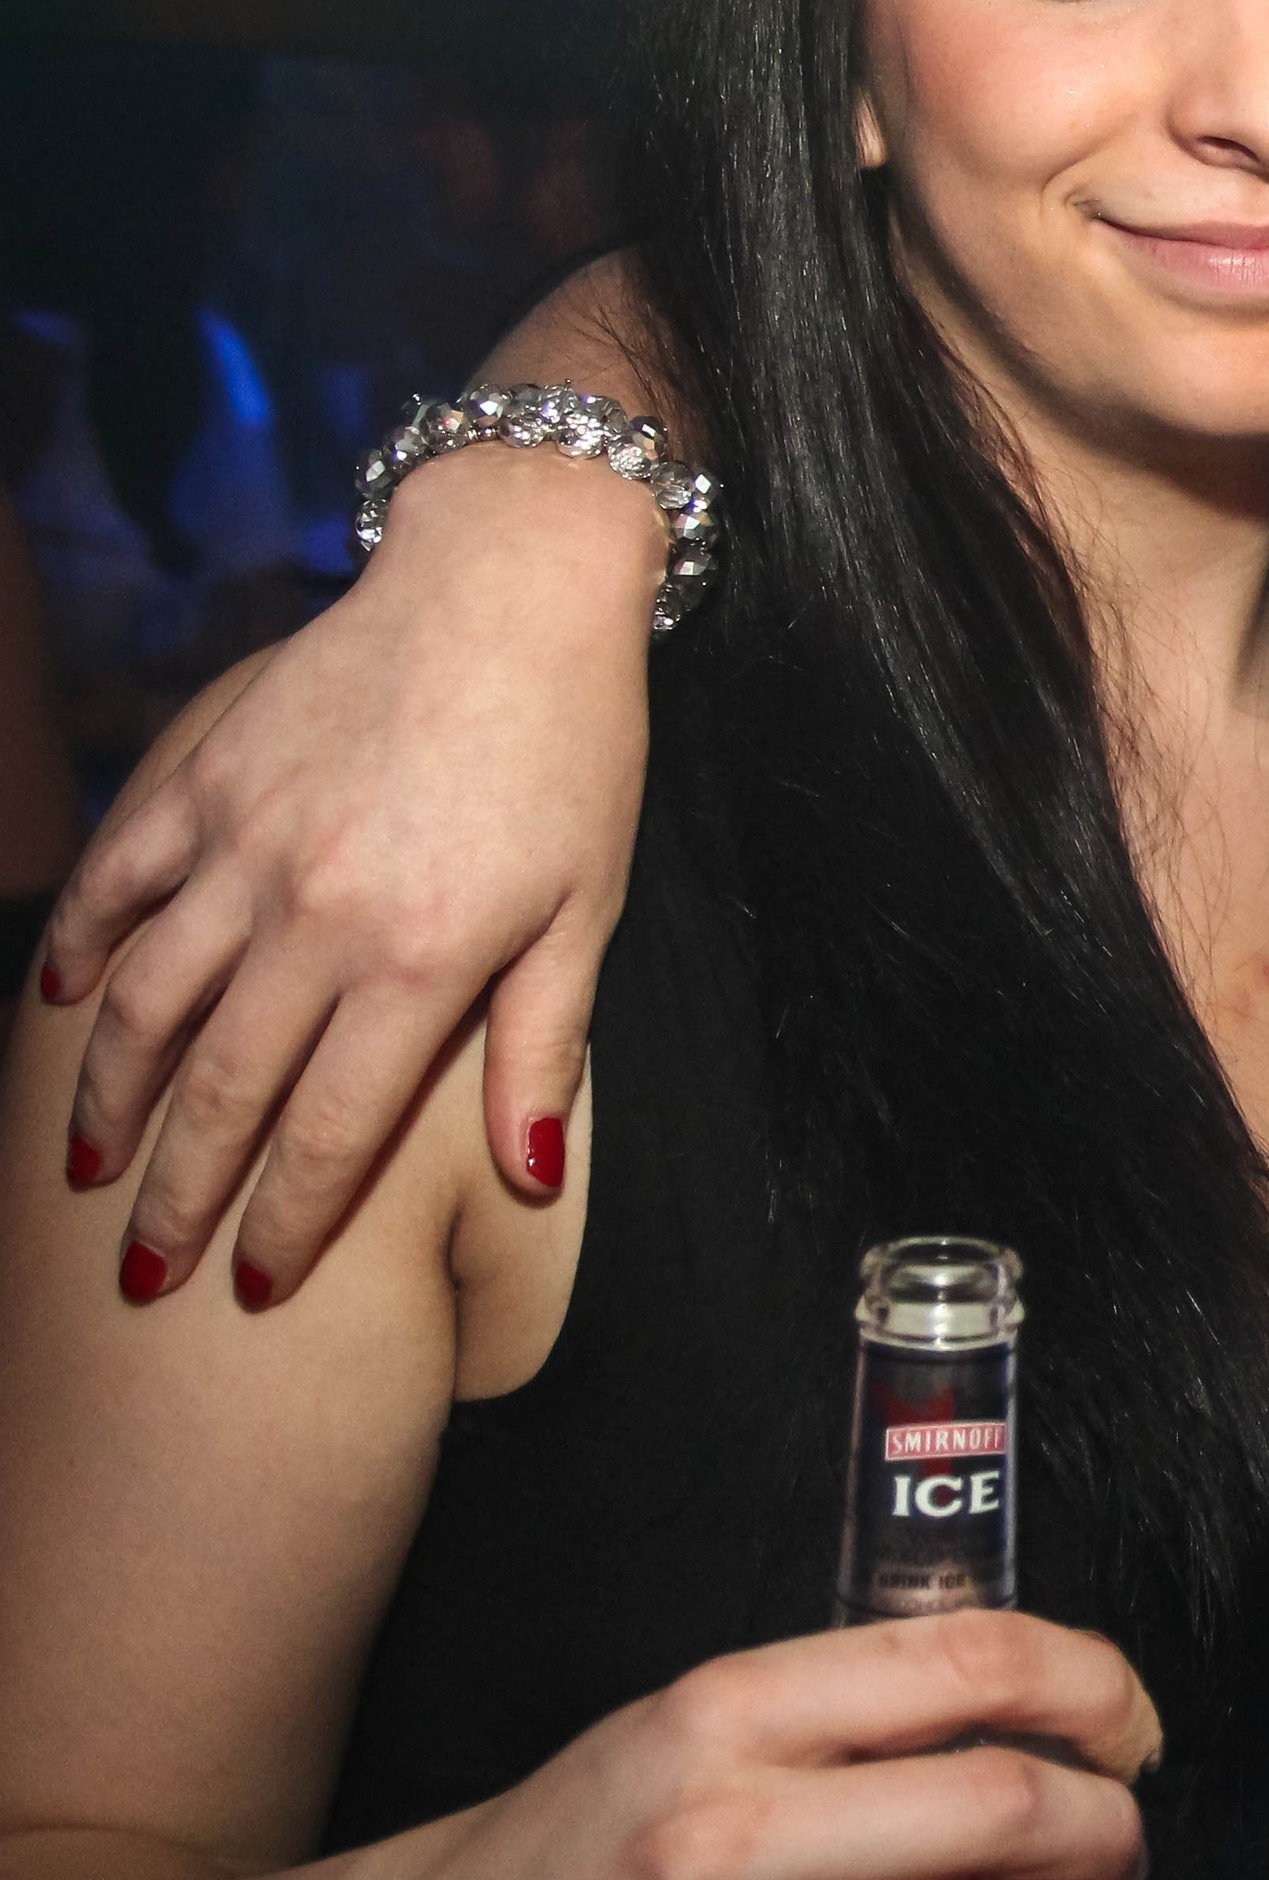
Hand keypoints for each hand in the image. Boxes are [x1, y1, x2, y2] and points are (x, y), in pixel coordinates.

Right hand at [42, 444, 664, 1304]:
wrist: (510, 587)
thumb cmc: (573, 753)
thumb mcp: (589, 906)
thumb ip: (546, 1045)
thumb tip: (529, 1172)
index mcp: (420, 959)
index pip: (330, 1132)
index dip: (285, 1224)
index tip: (254, 1292)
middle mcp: (315, 913)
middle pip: (220, 1088)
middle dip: (176, 1198)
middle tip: (143, 1276)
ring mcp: (246, 841)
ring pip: (145, 1000)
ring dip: (109, 1096)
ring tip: (91, 1169)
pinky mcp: (205, 776)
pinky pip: (119, 878)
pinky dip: (83, 944)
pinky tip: (67, 1003)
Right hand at [372, 1611, 1164, 1879]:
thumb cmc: (589, 1840)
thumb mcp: (698, 1724)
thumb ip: (852, 1706)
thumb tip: (1043, 1712)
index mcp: (725, 1712)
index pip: (974, 1661)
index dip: (1098, 1685)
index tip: (1131, 1722)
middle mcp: (724, 1840)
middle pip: (1009, 1805)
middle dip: (1114, 1826)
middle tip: (1129, 1837)